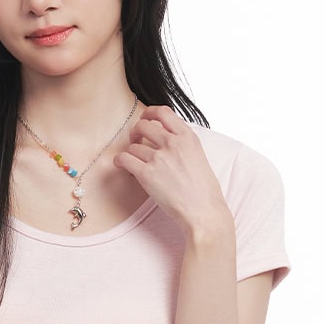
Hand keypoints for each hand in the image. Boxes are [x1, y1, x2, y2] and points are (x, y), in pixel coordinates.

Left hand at [114, 105, 234, 246]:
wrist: (203, 211)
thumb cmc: (204, 190)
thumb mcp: (199, 156)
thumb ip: (183, 144)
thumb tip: (166, 140)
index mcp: (188, 136)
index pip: (163, 112)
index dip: (149, 113)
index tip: (145, 119)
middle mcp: (172, 143)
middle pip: (143, 125)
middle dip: (136, 132)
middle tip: (136, 141)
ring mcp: (159, 158)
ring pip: (133, 146)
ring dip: (130, 153)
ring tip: (134, 162)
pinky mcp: (147, 174)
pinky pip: (124, 159)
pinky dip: (120, 161)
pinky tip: (122, 166)